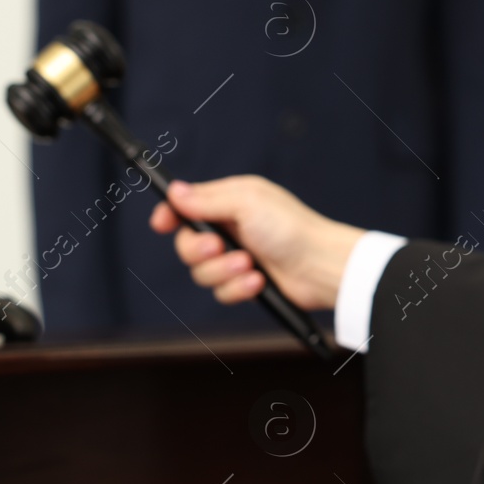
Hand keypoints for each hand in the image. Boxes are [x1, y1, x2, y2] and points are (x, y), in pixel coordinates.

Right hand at [149, 176, 364, 310]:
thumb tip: (175, 191)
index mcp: (229, 201)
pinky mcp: (245, 283)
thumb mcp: (247, 203)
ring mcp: (237, 257)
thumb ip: (207, 200)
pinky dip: (238, 288)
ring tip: (250, 266)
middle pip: (187, 245)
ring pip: (201, 273)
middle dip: (199, 250)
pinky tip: (259, 281)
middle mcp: (231, 228)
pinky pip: (221, 292)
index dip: (170, 215)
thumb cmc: (292, 228)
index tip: (162, 224)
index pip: (186, 207)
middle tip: (220, 248)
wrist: (322, 267)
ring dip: (223, 271)